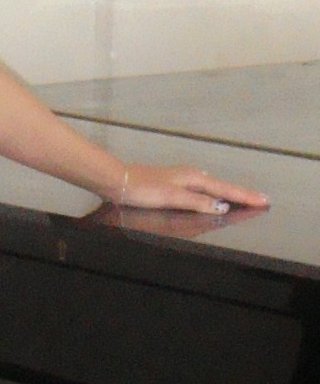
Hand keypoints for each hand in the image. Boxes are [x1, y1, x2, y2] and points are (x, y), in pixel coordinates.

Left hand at [116, 164, 269, 214]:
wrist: (119, 181)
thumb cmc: (143, 189)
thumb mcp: (173, 197)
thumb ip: (198, 202)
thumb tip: (223, 207)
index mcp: (194, 179)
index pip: (226, 190)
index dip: (245, 197)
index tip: (264, 200)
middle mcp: (191, 176)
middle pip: (223, 187)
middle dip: (242, 194)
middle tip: (262, 200)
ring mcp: (182, 179)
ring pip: (213, 187)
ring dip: (230, 193)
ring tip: (245, 199)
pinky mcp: (173, 184)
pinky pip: (202, 189)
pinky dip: (214, 194)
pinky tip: (213, 196)